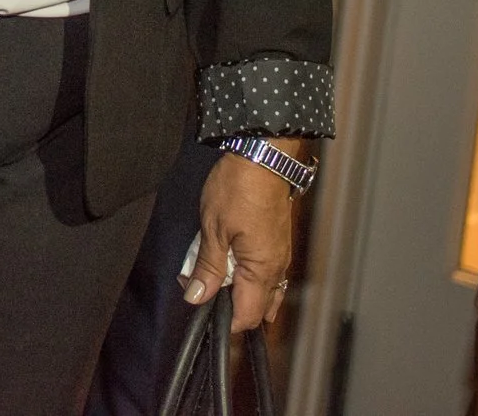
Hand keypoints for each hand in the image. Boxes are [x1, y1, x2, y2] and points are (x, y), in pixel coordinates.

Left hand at [185, 151, 300, 332]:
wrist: (263, 156)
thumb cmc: (238, 188)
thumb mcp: (213, 229)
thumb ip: (207, 268)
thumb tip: (196, 297)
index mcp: (261, 270)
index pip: (247, 316)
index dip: (225, 322)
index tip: (204, 312)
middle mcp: (277, 268)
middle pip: (259, 308)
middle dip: (233, 308)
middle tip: (205, 293)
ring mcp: (280, 254)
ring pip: (267, 291)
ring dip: (243, 293)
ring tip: (219, 284)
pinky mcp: (278, 241)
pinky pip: (270, 273)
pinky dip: (252, 278)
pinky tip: (237, 271)